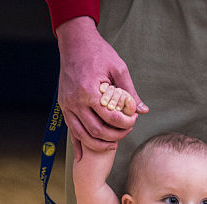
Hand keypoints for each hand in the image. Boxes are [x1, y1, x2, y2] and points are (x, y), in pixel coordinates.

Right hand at [56, 17, 148, 158]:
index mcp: (90, 91)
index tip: (134, 120)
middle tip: (127, 131)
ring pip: (83, 135)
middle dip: (115, 136)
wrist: (75, 42)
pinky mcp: (64, 106)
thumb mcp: (119, 68)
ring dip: (99, 144)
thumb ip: (130, 92)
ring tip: (113, 143)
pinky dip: (78, 144)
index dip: (125, 123)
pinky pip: (71, 131)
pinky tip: (83, 157)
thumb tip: (143, 111)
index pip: (111, 117)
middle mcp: (75, 101)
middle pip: (97, 131)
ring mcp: (67, 105)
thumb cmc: (99, 53)